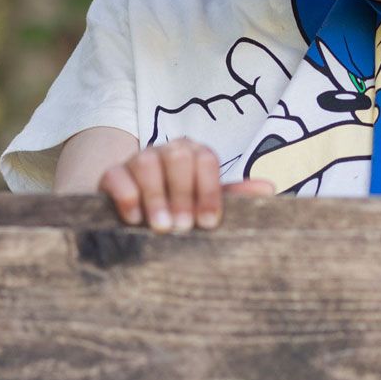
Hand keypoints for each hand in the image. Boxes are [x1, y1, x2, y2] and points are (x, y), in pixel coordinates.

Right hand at [99, 138, 274, 232]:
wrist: (133, 214)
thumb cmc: (179, 208)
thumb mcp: (206, 203)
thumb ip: (233, 197)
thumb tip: (269, 188)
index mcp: (195, 154)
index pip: (207, 159)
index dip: (210, 191)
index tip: (210, 223)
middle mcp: (166, 152)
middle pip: (179, 155)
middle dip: (183, 193)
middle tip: (184, 227)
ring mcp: (137, 159)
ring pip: (146, 162)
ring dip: (156, 197)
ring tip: (162, 228)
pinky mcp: (111, 173)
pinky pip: (117, 175)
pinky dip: (127, 196)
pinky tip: (134, 218)